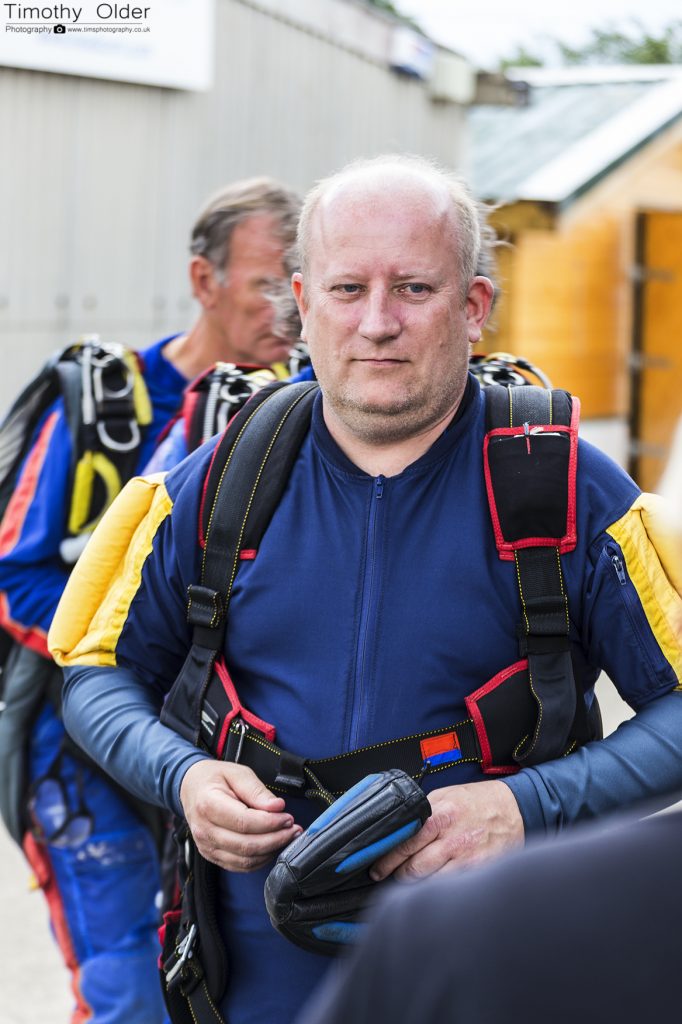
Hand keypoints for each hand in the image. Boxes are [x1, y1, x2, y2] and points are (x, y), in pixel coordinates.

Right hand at [179, 759, 301, 871]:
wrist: (191, 787)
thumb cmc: (215, 778)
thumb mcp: (237, 773)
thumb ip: (257, 791)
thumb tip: (277, 807)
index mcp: (208, 805)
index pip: (244, 822)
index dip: (270, 823)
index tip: (288, 817)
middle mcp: (204, 830)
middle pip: (246, 845)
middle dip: (275, 839)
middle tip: (293, 828)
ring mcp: (206, 846)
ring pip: (245, 860)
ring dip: (270, 851)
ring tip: (287, 836)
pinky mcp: (212, 855)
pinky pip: (239, 866)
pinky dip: (260, 860)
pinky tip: (272, 846)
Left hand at [369, 780, 523, 881]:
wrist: (516, 809)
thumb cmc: (478, 801)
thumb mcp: (447, 795)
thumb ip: (423, 812)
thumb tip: (397, 828)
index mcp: (441, 815)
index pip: (405, 841)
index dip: (387, 858)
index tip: (376, 866)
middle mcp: (452, 839)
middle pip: (413, 867)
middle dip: (396, 874)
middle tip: (386, 875)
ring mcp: (466, 859)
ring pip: (429, 882)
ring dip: (414, 884)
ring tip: (407, 880)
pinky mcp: (478, 872)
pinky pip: (449, 887)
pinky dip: (436, 888)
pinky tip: (431, 884)